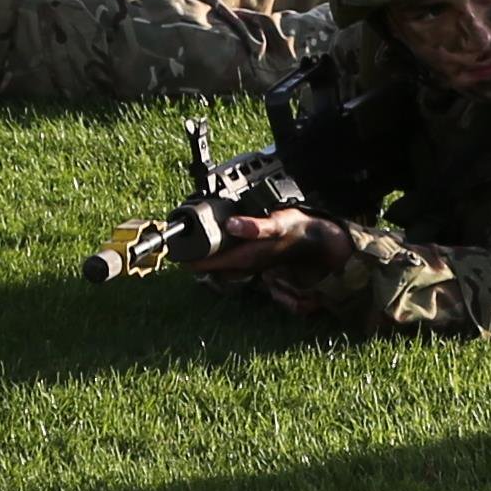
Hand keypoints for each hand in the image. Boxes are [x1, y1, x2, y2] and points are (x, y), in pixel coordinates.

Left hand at [188, 207, 338, 274]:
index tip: (175, 254)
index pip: (209, 263)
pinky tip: (217, 246)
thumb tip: (233, 225)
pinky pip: (229, 262)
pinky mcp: (253, 259)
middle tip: (179, 249)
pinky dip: (219, 256)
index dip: (190, 259)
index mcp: (244, 257)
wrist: (315, 240)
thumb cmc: (296, 231)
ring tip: (192, 248)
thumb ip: (255, 226)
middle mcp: (244, 264)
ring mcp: (248, 263)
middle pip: (211, 267)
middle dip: (195, 260)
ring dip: (206, 259)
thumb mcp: (277, 224)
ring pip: (219, 265)